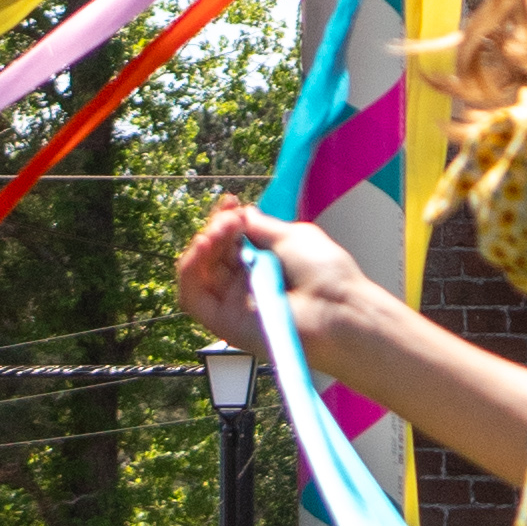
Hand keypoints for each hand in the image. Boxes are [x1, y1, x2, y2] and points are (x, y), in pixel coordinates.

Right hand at [173, 197, 375, 373]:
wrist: (337, 309)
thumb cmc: (325, 273)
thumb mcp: (291, 236)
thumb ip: (260, 226)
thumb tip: (242, 212)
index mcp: (263, 263)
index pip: (230, 240)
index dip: (225, 219)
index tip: (230, 202)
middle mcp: (245, 284)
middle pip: (211, 253)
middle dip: (216, 228)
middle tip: (231, 219)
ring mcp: (233, 304)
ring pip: (198, 273)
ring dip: (201, 245)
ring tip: (218, 231)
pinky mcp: (224, 323)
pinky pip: (192, 298)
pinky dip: (189, 270)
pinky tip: (202, 246)